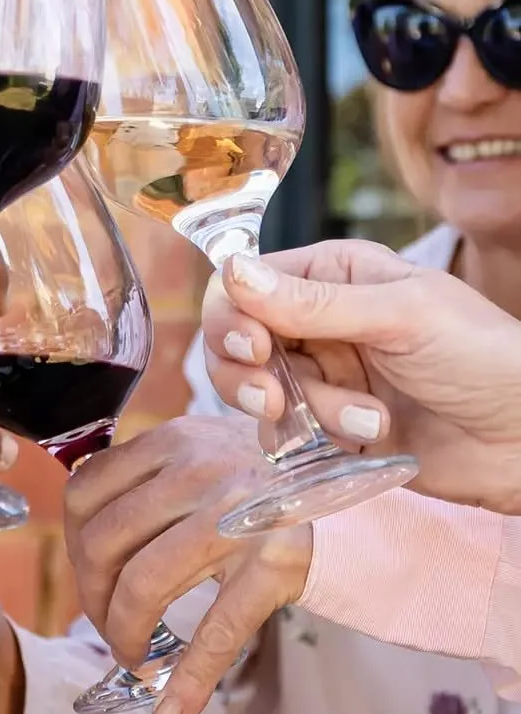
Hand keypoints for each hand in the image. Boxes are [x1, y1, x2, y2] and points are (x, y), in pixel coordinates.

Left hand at [64, 417, 311, 713]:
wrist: (352, 501)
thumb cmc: (263, 485)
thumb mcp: (203, 455)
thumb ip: (148, 479)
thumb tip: (84, 536)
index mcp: (174, 441)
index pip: (85, 493)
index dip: (72, 547)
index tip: (88, 577)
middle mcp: (199, 469)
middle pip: (103, 543)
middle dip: (93, 599)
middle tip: (110, 626)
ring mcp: (237, 516)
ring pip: (144, 584)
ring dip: (125, 634)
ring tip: (135, 654)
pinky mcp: (275, 563)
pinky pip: (216, 630)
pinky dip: (188, 679)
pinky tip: (173, 711)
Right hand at [202, 243, 520, 513]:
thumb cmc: (482, 356)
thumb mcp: (400, 316)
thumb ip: (313, 302)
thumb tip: (231, 271)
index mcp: (332, 274)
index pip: (245, 283)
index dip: (233, 315)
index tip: (252, 349)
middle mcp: (318, 321)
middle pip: (235, 341)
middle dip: (248, 374)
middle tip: (273, 398)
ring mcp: (324, 375)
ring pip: (259, 393)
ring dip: (307, 411)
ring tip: (367, 421)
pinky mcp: (332, 428)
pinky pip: (286, 436)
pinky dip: (317, 442)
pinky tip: (373, 439)